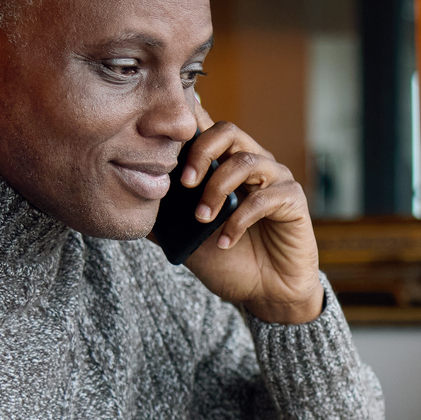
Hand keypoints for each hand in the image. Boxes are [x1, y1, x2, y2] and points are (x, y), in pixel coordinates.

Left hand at [172, 99, 322, 323]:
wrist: (265, 294)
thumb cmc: (229, 262)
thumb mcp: (186, 238)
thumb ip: (163, 217)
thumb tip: (127, 200)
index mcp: (227, 165)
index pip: (207, 129)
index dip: (187, 125)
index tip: (164, 147)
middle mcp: (254, 164)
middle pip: (228, 131)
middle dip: (200, 152)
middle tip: (184, 183)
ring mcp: (276, 180)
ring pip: (246, 161)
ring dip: (217, 190)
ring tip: (201, 219)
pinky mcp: (293, 200)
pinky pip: (265, 198)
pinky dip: (239, 220)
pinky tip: (225, 241)